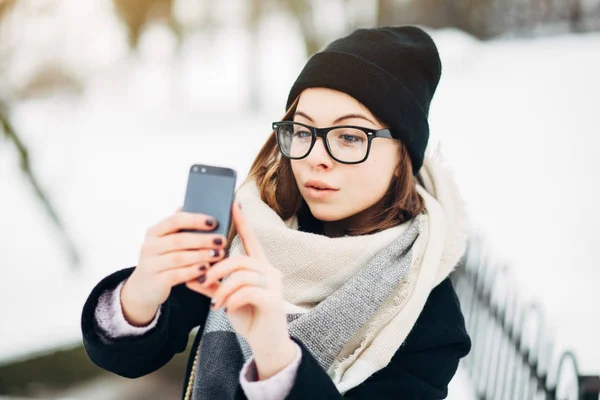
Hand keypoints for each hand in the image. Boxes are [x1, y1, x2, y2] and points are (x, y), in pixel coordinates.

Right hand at [121, 207, 226, 325]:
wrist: (144, 288)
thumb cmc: (163, 260)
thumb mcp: (167, 242)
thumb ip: (180, 228)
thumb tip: (196, 206)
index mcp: (154, 231)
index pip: (175, 220)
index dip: (195, 220)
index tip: (214, 222)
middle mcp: (150, 246)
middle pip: (179, 240)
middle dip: (203, 240)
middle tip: (222, 241)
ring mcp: (150, 264)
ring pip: (178, 258)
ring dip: (201, 255)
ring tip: (219, 254)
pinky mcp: (155, 281)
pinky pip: (176, 275)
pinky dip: (193, 271)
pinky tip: (206, 269)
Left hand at [191, 203, 295, 377]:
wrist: (267, 343)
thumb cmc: (248, 316)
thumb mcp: (226, 298)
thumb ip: (212, 285)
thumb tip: (190, 275)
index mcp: (260, 266)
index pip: (251, 239)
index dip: (242, 222)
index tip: (233, 203)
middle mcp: (270, 271)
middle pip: (240, 258)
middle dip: (217, 268)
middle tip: (202, 280)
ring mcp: (274, 285)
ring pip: (242, 274)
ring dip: (222, 288)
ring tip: (214, 302)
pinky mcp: (274, 300)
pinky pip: (247, 291)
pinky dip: (231, 299)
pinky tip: (225, 309)